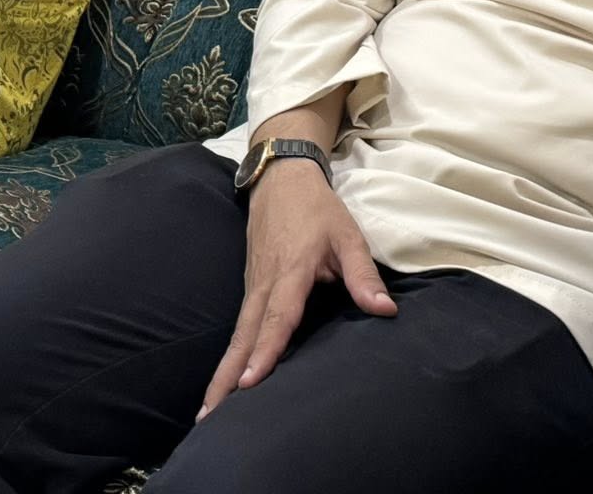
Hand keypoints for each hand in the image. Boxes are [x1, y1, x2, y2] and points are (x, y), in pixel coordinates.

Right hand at [199, 160, 394, 419]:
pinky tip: (225, 381)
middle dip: (227, 377)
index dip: (266, 351)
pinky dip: (230, 356)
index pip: (278, 317)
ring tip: (208, 410)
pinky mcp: (250, 287)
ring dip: (222, 372)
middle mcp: (265, 284)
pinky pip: (239, 327)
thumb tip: (384, 310)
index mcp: (290, 272)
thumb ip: (363, 274)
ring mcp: (253, 286)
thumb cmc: (317, 209)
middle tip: (210, 415)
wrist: (280, 178)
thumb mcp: (347, 235)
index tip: (251, 382)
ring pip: (237, 335)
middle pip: (244, 336)